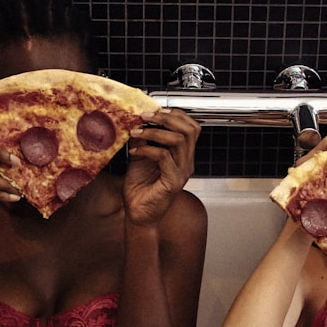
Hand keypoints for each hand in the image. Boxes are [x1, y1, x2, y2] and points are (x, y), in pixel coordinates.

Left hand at [123, 108, 199, 225]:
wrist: (138, 215)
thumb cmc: (140, 189)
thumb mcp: (141, 157)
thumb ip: (144, 140)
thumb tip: (138, 121)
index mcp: (182, 156)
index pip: (191, 127)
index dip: (175, 115)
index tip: (154, 110)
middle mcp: (186, 163)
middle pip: (189, 130)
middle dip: (167, 118)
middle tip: (146, 116)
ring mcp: (182, 172)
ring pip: (178, 140)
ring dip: (155, 131)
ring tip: (137, 131)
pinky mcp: (173, 181)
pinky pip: (164, 156)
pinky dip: (148, 149)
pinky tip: (135, 150)